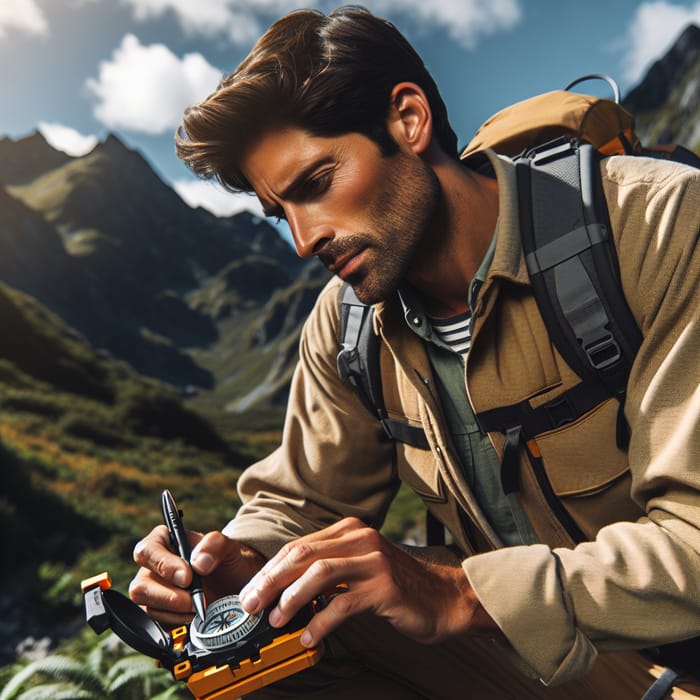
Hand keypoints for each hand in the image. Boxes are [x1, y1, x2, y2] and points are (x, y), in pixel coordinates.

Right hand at [130, 525, 265, 626]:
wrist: (234, 586)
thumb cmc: (226, 561)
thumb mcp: (228, 546)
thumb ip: (215, 544)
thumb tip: (198, 562)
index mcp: (164, 541)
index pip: (147, 551)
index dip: (163, 565)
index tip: (187, 578)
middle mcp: (153, 567)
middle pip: (140, 586)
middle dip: (169, 597)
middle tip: (194, 601)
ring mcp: (153, 591)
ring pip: (147, 607)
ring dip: (175, 611)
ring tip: (199, 606)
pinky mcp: (158, 613)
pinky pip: (156, 623)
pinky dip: (177, 622)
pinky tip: (193, 616)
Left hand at [238, 517, 496, 647]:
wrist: (444, 598)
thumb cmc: (397, 586)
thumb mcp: (360, 567)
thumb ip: (329, 569)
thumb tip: (283, 590)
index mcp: (350, 531)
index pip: (299, 546)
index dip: (270, 569)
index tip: (250, 592)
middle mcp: (361, 539)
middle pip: (302, 555)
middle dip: (270, 581)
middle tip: (251, 605)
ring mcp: (374, 561)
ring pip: (319, 574)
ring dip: (291, 599)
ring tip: (275, 621)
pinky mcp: (385, 587)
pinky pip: (343, 604)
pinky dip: (320, 622)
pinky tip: (309, 637)